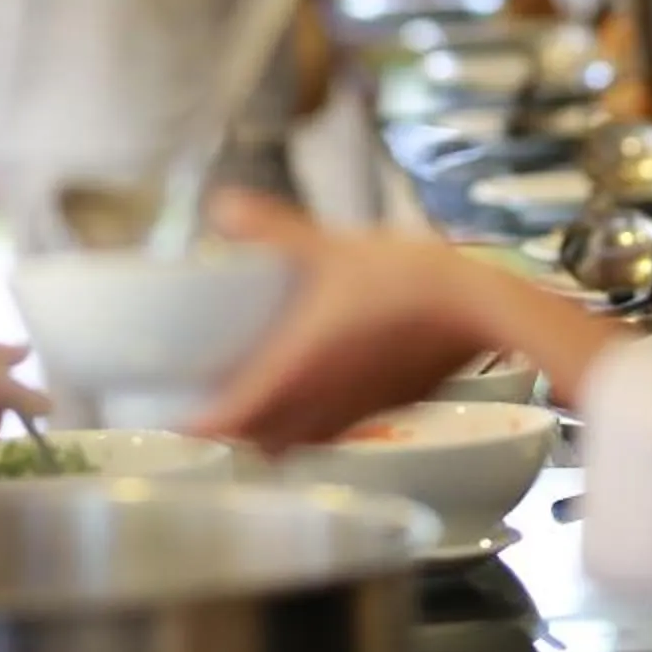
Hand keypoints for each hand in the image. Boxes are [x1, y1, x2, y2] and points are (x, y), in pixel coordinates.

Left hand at [186, 193, 498, 450]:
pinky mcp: (384, 409)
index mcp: (297, 373)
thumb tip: (222, 206)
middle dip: (227, 435)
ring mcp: (355, 413)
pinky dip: (307, 425)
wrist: (481, 307)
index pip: (230, 423)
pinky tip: (309, 391)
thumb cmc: (409, 281)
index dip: (194, 428)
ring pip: (296, 444)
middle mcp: (321, 405)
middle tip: (202, 408)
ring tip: (248, 405)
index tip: (170, 419)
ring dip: (267, 435)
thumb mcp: (329, 247)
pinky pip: (331, 432)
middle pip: (257, 445)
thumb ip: (272, 230)